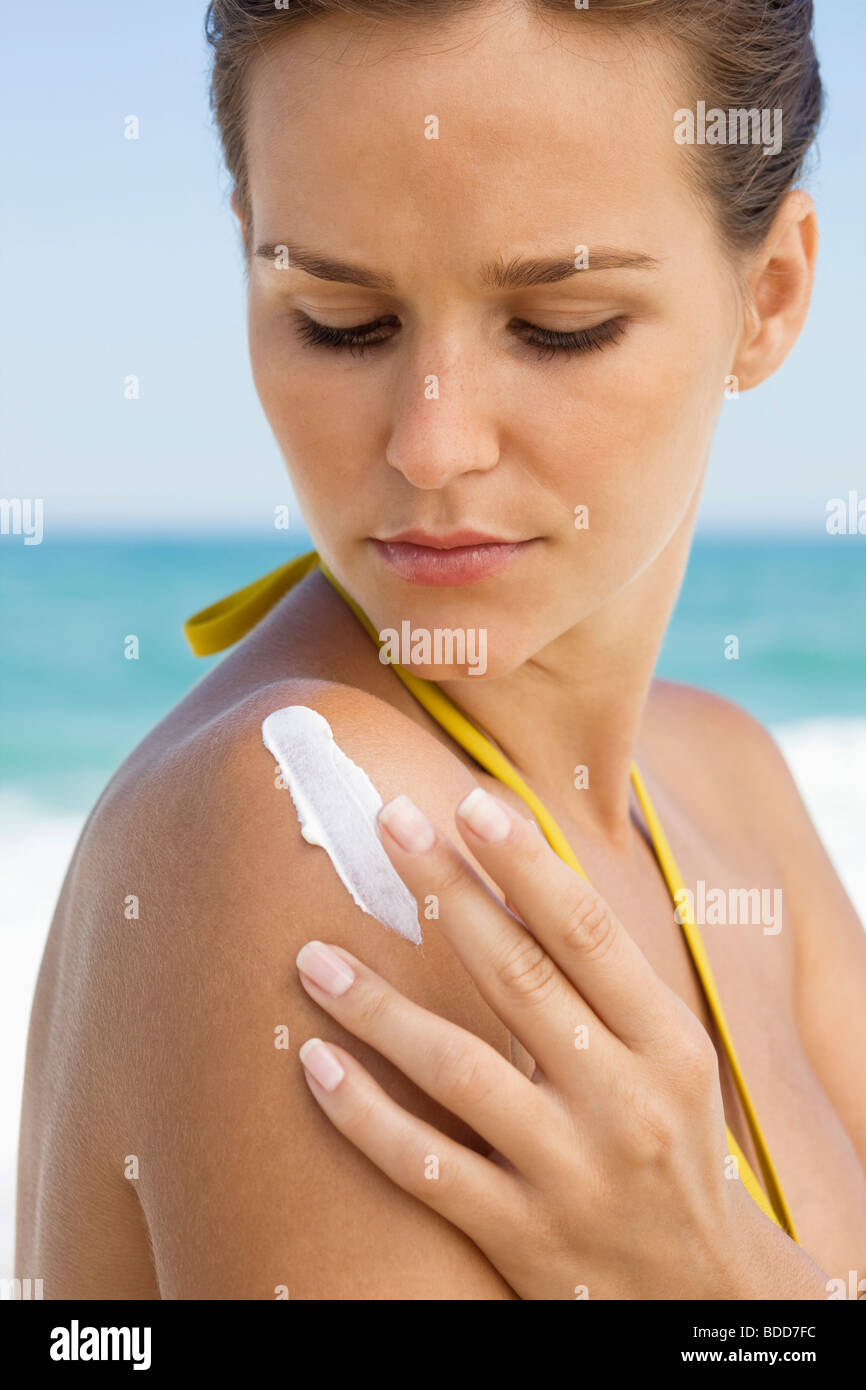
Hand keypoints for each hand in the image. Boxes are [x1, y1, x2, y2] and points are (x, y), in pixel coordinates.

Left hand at [294, 785, 797, 1298]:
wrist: (696, 1295)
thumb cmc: (671, 1148)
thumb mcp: (670, 1061)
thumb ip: (604, 986)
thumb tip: (513, 877)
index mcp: (667, 1044)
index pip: (587, 933)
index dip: (525, 863)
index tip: (469, 803)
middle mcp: (624, 1102)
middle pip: (517, 976)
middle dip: (446, 890)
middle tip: (386, 822)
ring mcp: (569, 1173)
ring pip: (457, 1069)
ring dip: (377, 1005)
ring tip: (311, 955)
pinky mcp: (520, 1235)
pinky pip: (425, 1166)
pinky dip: (365, 1113)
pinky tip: (315, 1064)